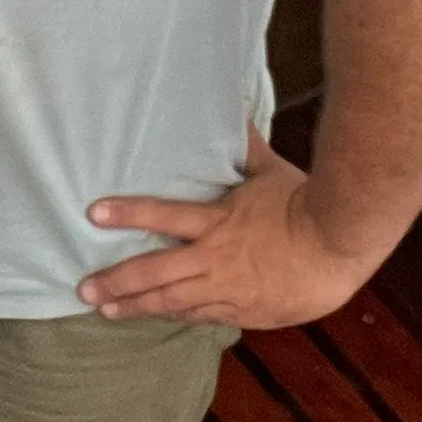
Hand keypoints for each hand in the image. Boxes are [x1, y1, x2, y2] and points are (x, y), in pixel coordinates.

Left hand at [80, 131, 372, 329]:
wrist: (337, 250)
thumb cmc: (305, 205)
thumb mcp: (270, 170)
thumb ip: (244, 146)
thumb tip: (234, 103)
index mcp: (218, 221)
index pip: (163, 215)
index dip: (127, 212)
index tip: (93, 213)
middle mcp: (215, 258)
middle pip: (155, 273)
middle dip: (116, 281)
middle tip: (84, 288)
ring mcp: (226, 288)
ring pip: (171, 302)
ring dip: (135, 306)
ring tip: (105, 310)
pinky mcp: (241, 310)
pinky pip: (199, 316)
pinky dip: (173, 316)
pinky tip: (153, 317)